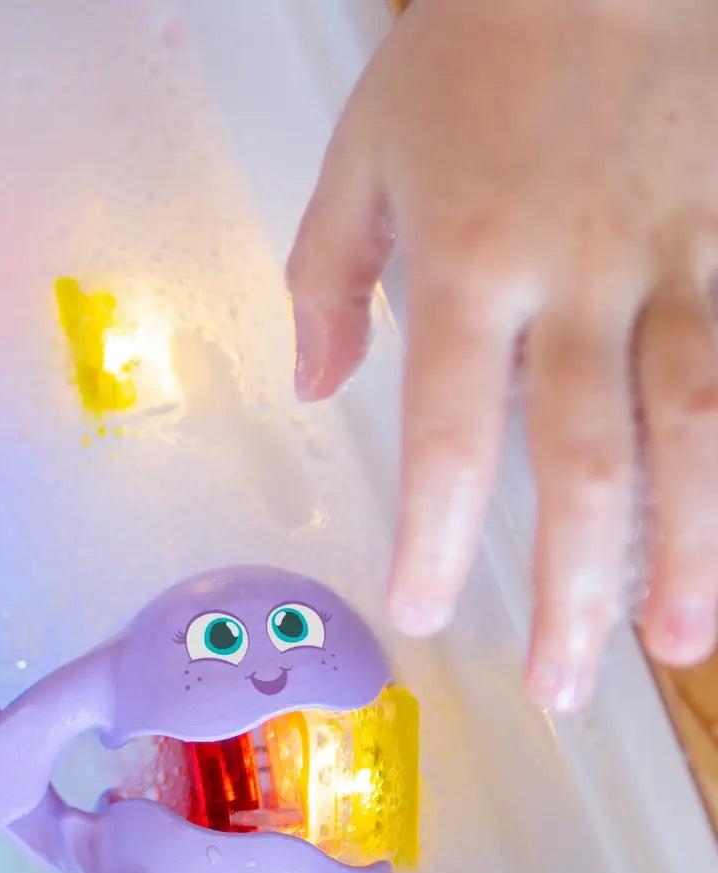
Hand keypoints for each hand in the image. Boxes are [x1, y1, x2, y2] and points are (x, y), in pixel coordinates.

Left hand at [287, 0, 717, 708]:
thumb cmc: (479, 39)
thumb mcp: (363, 153)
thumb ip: (327, 279)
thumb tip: (316, 386)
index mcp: (469, 267)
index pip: (447, 435)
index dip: (434, 535)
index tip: (421, 611)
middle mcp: (580, 279)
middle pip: (583, 462)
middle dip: (572, 586)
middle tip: (560, 683)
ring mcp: (683, 255)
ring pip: (695, 427)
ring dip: (691, 547)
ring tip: (681, 645)